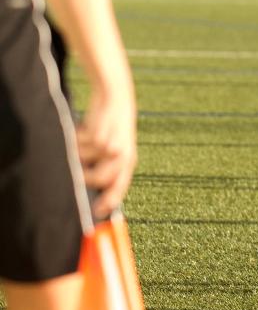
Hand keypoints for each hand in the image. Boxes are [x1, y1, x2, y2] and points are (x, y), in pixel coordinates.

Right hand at [76, 89, 136, 219]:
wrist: (115, 97)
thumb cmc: (110, 126)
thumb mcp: (115, 146)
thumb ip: (106, 165)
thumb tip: (89, 189)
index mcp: (129, 161)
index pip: (120, 187)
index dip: (109, 202)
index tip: (97, 213)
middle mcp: (123, 156)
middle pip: (100, 180)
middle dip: (85, 178)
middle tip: (76, 172)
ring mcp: (112, 146)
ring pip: (85, 163)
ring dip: (78, 155)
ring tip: (81, 142)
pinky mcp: (99, 135)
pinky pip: (79, 148)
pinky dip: (76, 140)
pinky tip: (83, 129)